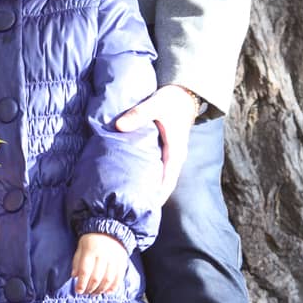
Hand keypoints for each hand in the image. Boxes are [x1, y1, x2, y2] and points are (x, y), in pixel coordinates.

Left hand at [72, 232, 129, 293]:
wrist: (110, 230)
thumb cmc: (92, 240)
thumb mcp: (81, 246)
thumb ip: (77, 261)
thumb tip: (74, 276)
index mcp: (91, 250)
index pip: (85, 270)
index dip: (81, 283)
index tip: (78, 290)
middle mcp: (103, 255)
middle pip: (96, 277)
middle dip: (90, 288)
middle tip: (86, 293)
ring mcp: (114, 259)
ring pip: (108, 279)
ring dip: (100, 289)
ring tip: (95, 293)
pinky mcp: (122, 262)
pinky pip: (119, 278)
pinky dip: (113, 287)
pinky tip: (107, 291)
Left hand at [115, 83, 198, 202]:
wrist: (184, 93)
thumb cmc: (171, 100)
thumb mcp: (155, 104)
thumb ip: (138, 114)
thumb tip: (118, 127)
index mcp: (176, 150)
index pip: (168, 179)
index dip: (158, 194)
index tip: (145, 207)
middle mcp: (175, 156)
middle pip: (165, 183)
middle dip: (152, 196)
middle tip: (134, 209)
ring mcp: (171, 154)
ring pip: (161, 176)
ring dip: (150, 187)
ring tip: (133, 199)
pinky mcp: (166, 149)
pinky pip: (158, 168)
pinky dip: (149, 176)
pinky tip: (136, 180)